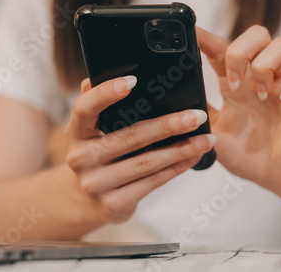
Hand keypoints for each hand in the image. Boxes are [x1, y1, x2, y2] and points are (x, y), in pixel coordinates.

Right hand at [64, 76, 215, 223]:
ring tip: (205, 140)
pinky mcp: (113, 204)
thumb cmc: (98, 154)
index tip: (133, 81)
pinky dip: (176, 169)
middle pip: (128, 137)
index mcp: (75, 131)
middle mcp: (80, 158)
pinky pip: (151, 183)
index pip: (84, 108)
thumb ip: (102, 105)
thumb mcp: (92, 130)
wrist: (86, 199)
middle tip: (196, 117)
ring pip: (146, 163)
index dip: (106, 93)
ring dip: (180, 150)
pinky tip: (192, 157)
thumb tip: (114, 75)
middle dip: (167, 126)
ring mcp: (95, 184)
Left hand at [197, 26, 280, 192]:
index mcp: (235, 84)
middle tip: (233, 82)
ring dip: (266, 66)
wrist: (274, 177)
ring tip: (259, 95)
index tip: (192, 33)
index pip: (221, 50)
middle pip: (256, 35)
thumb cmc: (246, 155)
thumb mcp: (213, 133)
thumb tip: (177, 100)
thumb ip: (198, 114)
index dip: (206, 39)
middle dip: (241, 51)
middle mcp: (259, 79)